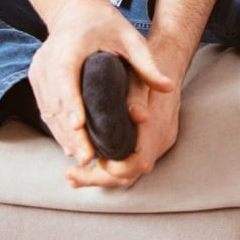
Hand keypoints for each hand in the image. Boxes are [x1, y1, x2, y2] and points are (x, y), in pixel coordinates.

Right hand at [28, 0, 173, 166]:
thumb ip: (147, 64)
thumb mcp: (130, 38)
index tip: (80, 126)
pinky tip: (70, 144)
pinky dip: (57, 127)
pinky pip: (45, 107)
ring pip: (48, 109)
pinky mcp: (37, 78)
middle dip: (70, 132)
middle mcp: (47, 59)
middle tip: (86, 157)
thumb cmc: (105, 23)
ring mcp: (38, 70)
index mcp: (69, 47)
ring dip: (62, 134)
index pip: (65, 78)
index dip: (71, 103)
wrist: (75, 9)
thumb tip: (168, 88)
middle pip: (55, 101)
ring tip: (80, 157)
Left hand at [65, 71, 180, 189]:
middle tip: (71, 174)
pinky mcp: (151, 141)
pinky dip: (110, 166)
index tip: (93, 160)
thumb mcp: (141, 77)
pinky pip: (131, 161)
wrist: (169, 62)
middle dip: (99, 178)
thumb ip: (138, 96)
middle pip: (130, 174)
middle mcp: (160, 139)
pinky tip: (89, 165)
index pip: (138, 162)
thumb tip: (137, 115)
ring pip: (129, 172)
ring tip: (72, 175)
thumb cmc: (150, 66)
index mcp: (157, 126)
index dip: (115, 167)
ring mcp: (157, 142)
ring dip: (101, 176)